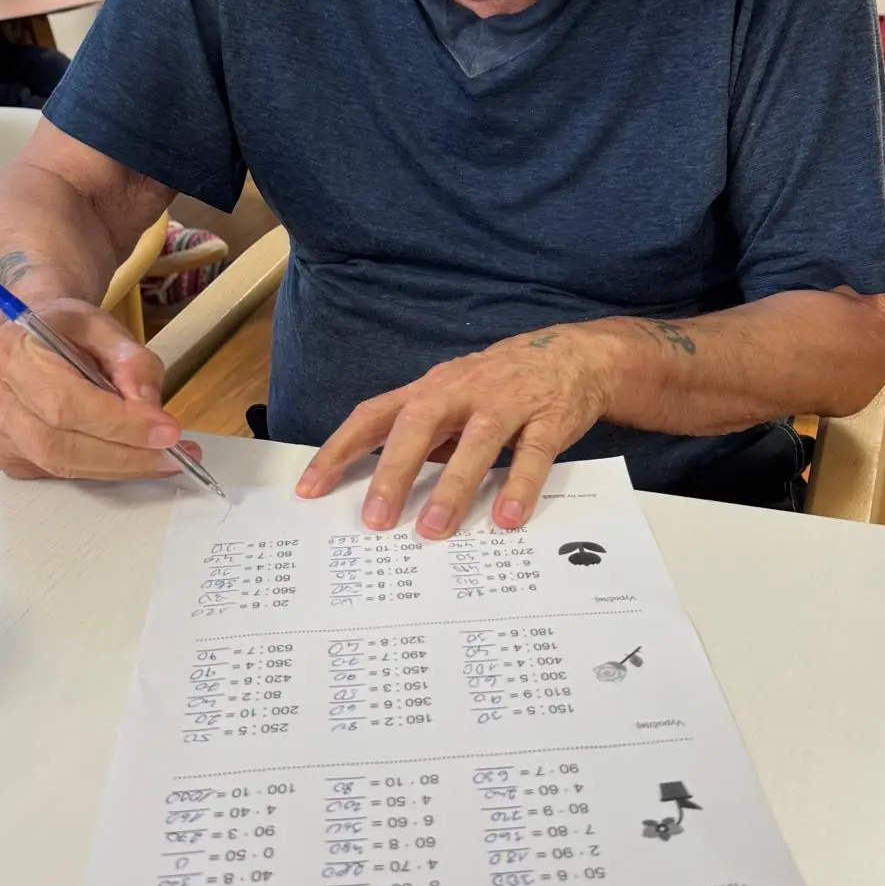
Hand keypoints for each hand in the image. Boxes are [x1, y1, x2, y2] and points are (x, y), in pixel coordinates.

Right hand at [0, 298, 198, 480]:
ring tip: (161, 460)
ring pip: (57, 465)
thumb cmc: (66, 329)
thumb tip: (150, 412)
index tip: (169, 433)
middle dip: (124, 456)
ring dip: (116, 467)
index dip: (120, 425)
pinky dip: (97, 468)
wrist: (28, 333)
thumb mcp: (106, 328)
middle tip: (172, 456)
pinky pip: (53, 472)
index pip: (66, 403)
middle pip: (58, 445)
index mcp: (12, 349)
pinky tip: (127, 456)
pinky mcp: (1, 453)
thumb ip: (132, 363)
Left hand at [296, 324, 613, 538]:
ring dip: (453, 485)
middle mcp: (463, 390)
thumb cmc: (500, 385)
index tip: (310, 489)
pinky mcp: (549, 417)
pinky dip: (519, 485)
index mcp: (431, 388)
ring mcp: (508, 402)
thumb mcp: (452, 398)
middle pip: (420, 424)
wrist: (574, 355)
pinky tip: (506, 519)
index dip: (340, 449)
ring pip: (476, 441)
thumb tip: (379, 488)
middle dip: (394, 471)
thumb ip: (422, 435)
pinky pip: (533, 453)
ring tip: (434, 530)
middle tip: (375, 520)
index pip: (375, 415)